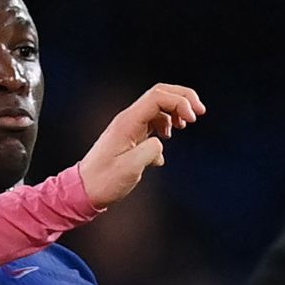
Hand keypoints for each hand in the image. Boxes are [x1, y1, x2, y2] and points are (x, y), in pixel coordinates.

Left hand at [79, 84, 204, 208]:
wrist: (85, 190)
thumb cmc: (104, 181)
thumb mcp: (130, 169)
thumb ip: (150, 151)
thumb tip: (160, 143)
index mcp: (128, 122)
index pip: (158, 97)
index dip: (180, 102)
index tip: (193, 120)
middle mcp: (128, 119)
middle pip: (160, 94)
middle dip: (183, 98)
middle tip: (200, 112)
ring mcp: (129, 126)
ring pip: (158, 106)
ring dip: (176, 111)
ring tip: (184, 126)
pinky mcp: (131, 135)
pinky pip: (153, 121)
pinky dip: (167, 125)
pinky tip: (166, 142)